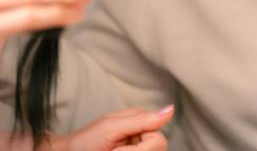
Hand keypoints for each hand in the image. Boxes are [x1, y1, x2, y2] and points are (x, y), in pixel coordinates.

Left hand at [51, 106, 174, 150]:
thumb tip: (171, 109)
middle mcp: (142, 132)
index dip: (141, 148)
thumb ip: (142, 120)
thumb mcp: (112, 128)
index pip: (159, 140)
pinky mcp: (133, 150)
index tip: (119, 147)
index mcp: (140, 119)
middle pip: (157, 149)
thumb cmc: (85, 141)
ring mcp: (137, 145)